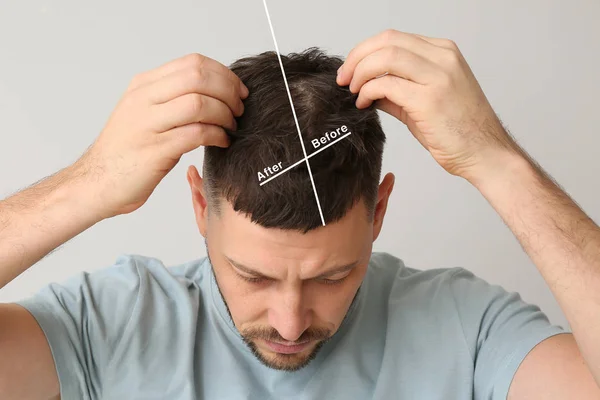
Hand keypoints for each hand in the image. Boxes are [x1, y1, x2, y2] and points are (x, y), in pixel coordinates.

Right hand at [72, 53, 248, 218]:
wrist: (96, 183)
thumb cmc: (125, 151)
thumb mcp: (144, 113)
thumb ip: (172, 98)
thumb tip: (214, 91)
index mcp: (143, 86)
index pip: (192, 63)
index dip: (223, 74)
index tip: (237, 90)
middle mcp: (143, 99)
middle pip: (198, 78)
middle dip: (228, 91)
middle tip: (239, 108)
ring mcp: (147, 124)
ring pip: (199, 103)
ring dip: (225, 114)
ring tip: (231, 127)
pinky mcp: (155, 150)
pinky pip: (196, 134)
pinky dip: (218, 135)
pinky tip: (222, 142)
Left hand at [336, 29, 521, 179]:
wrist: (486, 154)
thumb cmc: (459, 132)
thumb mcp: (425, 101)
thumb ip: (397, 90)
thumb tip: (366, 88)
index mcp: (444, 53)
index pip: (394, 38)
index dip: (364, 51)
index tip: (350, 70)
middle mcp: (443, 58)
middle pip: (386, 41)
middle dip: (357, 58)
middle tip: (343, 79)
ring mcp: (439, 76)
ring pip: (385, 57)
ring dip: (360, 73)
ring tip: (353, 92)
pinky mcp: (429, 99)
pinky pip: (386, 85)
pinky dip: (368, 92)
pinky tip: (364, 104)